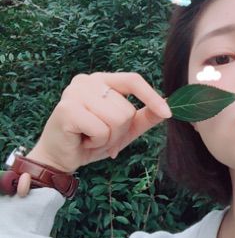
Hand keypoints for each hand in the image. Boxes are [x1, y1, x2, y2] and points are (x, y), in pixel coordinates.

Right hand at [26, 72, 171, 175]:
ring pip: (117, 119)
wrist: (62, 157)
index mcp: (103, 81)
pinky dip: (97, 142)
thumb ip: (145, 116)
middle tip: (100, 135)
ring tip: (91, 138)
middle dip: (119, 131)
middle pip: (127, 108)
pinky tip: (83, 141)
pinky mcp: (67, 108)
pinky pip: (101, 130)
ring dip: (108, 138)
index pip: (133, 80)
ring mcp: (75, 92)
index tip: (168, 113)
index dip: (152, 97)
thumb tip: (169, 106)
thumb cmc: (92, 139)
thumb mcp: (125, 129)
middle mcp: (88, 81)